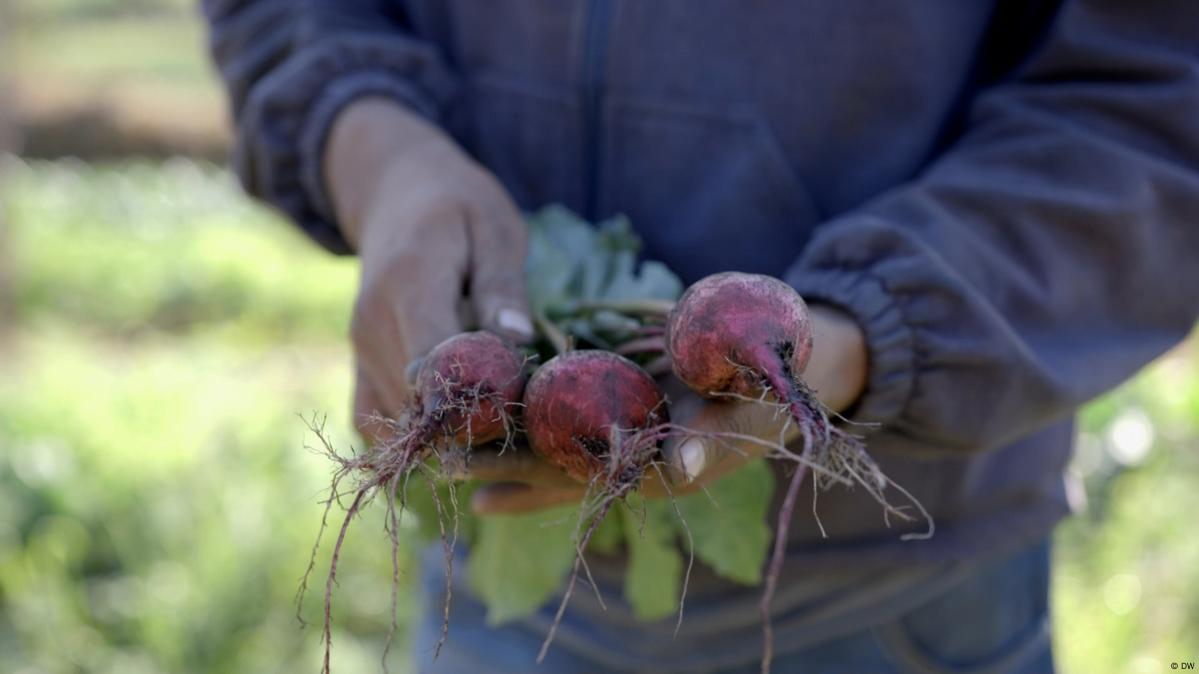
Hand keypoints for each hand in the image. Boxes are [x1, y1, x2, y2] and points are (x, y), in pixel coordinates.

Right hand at [325, 98, 533, 439]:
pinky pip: (373, 421)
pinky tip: (450, 412)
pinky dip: (412, 430)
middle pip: (418, 398)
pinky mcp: (357, 366)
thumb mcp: (496, 229)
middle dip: (470, 414)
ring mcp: (360, 349)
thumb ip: (503, 285)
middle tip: (516, 406)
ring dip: (445, 426)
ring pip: (400, 418)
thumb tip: (517, 339)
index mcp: (410, 284)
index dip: (477, 391)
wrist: (396, 195)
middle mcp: (373, 324)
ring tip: (488, 402)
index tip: (518, 394)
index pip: (433, 361)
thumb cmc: (459, 209)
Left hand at [467, 304, 868, 513]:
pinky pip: (568, 420)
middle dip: (500, 468)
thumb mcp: (756, 394)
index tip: (482, 490)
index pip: (589, 483)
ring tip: (442, 454)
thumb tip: (687, 457)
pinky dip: (529, 421)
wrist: (791, 357)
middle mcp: (639, 463)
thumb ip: (720, 422)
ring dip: (503, 450)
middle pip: (558, 470)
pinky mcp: (622, 406)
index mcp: (667, 470)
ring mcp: (628, 437)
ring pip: (556, 449)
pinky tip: (489, 420)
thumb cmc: (776, 375)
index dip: (535, 486)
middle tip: (438, 464)